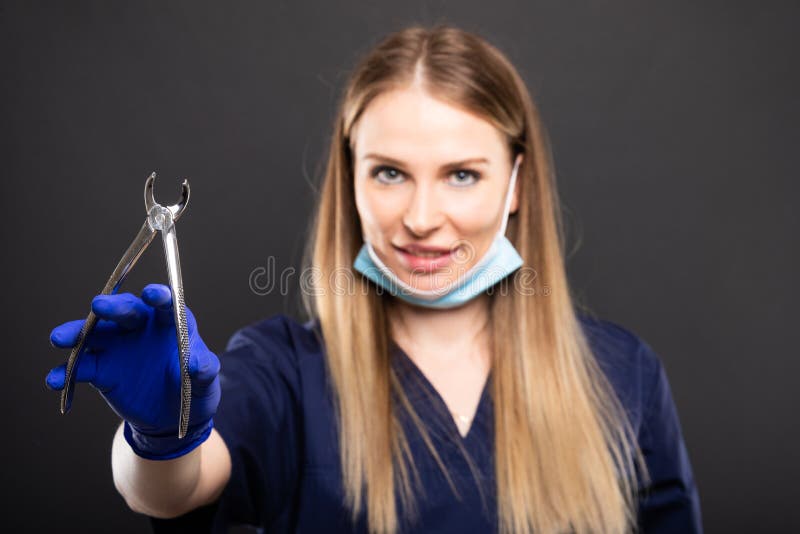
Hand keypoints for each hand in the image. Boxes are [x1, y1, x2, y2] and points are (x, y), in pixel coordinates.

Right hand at [46, 283, 220, 458]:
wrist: (173, 417)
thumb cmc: (195, 390)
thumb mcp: (206, 383)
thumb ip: (204, 370)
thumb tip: (195, 362)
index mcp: (171, 323)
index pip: (166, 304)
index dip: (159, 296)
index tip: (153, 294)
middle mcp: (141, 328)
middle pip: (126, 311)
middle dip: (112, 307)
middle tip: (98, 305)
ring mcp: (118, 347)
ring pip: (95, 333)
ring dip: (77, 333)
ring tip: (60, 338)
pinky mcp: (102, 370)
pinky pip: (82, 367)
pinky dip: (66, 372)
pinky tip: (55, 379)